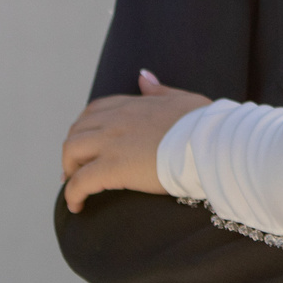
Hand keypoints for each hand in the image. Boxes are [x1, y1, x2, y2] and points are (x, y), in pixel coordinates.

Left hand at [62, 69, 211, 211]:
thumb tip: (143, 76)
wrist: (214, 143)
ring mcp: (112, 143)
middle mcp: (116, 120)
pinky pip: (80, 182)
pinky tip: (76, 206)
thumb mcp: (182, 99)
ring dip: (68, 170)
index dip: (86, 128)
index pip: (95, 110)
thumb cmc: (206, 124)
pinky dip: (72, 194)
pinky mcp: (113, 168)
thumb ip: (158, 90)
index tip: (88, 144)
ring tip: (74, 187)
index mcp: (132, 105)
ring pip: (71, 152)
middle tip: (76, 169)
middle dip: (72, 150)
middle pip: (77, 131)